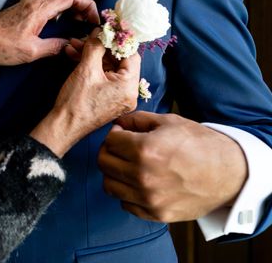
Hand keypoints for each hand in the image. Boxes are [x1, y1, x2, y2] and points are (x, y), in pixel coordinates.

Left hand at [0, 0, 98, 78]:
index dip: (88, 6)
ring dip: (66, 0)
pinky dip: (50, 0)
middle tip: (84, 21)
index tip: (93, 21)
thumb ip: (55, 47)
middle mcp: (34, 0)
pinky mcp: (19, 6)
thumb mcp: (32, 52)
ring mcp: (26, 1)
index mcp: (40, 9)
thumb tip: (70, 45)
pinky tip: (49, 14)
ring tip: (68, 17)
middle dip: (80, 3)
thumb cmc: (0, 47)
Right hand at [30, 31, 139, 156]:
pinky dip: (91, 66)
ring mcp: (118, 97)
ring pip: (108, 68)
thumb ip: (95, 46)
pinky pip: (102, 77)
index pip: (131, 54)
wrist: (63, 126)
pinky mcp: (107, 99)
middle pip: (119, 60)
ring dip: (92, 55)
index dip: (118, 39)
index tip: (107, 28)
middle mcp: (128, 93)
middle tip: (86, 36)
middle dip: (100, 46)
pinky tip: (74, 56)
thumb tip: (100, 31)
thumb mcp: (86, 69)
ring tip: (73, 45)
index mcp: (129, 86)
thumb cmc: (76, 102)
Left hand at [98, 111, 247, 221]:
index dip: (114, 133)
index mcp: (145, 150)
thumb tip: (117, 122)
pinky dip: (128, 193)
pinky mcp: (157, 214)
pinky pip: (125, 204)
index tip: (122, 133)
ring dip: (115, 173)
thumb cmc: (200, 144)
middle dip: (109, 151)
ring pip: (109, 185)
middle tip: (121, 148)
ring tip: (129, 165)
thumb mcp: (169, 122)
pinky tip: (140, 183)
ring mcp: (149, 198)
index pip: (109, 141)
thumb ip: (137, 120)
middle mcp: (143, 176)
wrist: (229, 172)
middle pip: (103, 163)